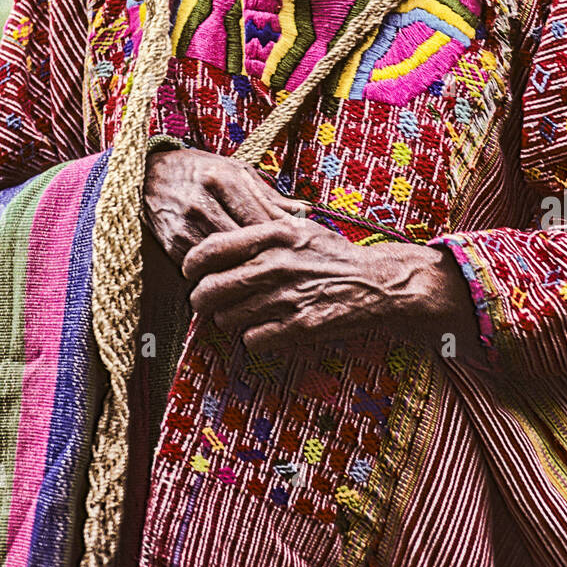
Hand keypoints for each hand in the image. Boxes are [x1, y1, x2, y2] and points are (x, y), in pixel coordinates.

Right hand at [142, 147, 304, 265]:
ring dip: (245, 268)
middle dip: (265, 255)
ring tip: (267, 276)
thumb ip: (268, 194)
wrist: (147, 176)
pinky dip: (222, 271)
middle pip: (244, 241)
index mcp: (221, 178)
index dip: (280, 235)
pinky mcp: (172, 244)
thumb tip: (305, 211)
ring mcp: (185, 225)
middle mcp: (202, 201)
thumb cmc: (198, 170)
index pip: (259, 216)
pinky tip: (237, 274)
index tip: (296, 248)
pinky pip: (205, 266)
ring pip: (225, 259)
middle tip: (287, 268)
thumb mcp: (234, 170)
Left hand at [182, 216, 472, 353]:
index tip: (190, 271)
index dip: (191, 264)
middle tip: (206, 301)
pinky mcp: (298, 327)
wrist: (376, 283)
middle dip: (202, 299)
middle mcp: (276, 264)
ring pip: (227, 318)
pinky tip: (266, 327)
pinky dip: (254, 337)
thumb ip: (258, 226)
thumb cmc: (331, 254)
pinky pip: (252, 340)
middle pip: (210, 290)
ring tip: (241, 313)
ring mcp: (287, 297)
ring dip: (229, 320)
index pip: (210, 249)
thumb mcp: (297, 226)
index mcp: (274, 234)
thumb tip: (218, 231)